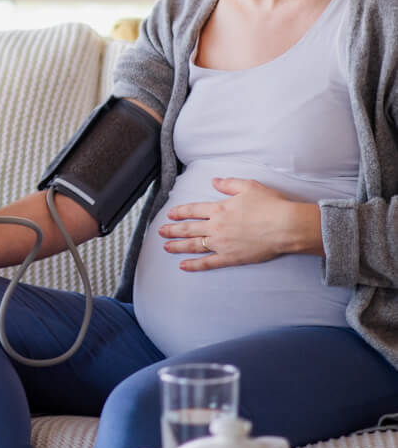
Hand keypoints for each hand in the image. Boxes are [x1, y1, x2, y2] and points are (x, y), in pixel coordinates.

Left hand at [158, 177, 321, 271]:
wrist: (286, 226)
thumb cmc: (270, 204)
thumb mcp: (248, 186)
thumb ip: (228, 184)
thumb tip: (213, 181)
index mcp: (219, 209)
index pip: (193, 210)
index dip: (180, 212)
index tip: (170, 214)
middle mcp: (216, 226)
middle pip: (189, 229)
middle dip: (173, 230)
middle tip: (160, 232)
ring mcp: (222, 244)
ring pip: (194, 246)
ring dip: (178, 246)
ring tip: (166, 247)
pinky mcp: (232, 258)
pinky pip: (208, 263)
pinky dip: (194, 265)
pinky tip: (183, 266)